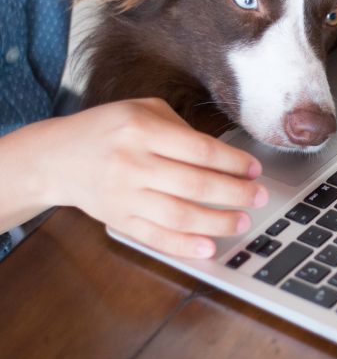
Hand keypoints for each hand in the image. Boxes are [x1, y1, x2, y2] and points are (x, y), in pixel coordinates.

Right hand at [0, 98, 266, 258]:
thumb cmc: (109, 129)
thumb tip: (223, 158)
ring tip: (243, 221)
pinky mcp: (118, 220)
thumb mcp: (142, 110)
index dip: (233, 162)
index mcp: (142, 129)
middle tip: (259, 197)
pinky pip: (155, 237)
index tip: (254, 169)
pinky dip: (184, 246)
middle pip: (194, 185)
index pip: (200, 150)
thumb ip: (181, 129)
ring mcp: (124, 195)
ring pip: (178, 215)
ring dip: (217, 222)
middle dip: (235, 194)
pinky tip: (209, 248)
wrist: (56, 157)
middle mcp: (132, 162)